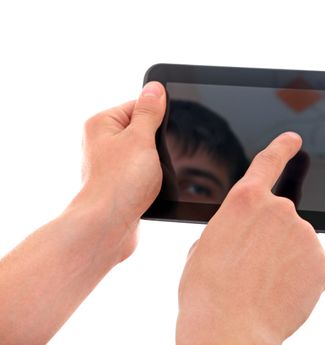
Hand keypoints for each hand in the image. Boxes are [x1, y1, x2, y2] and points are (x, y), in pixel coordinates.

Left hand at [72, 81, 165, 260]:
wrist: (107, 226)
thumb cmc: (120, 182)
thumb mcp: (141, 139)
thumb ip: (149, 112)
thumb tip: (155, 88)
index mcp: (103, 124)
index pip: (138, 105)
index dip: (158, 116)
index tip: (170, 128)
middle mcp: (103, 142)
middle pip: (144, 130)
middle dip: (159, 142)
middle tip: (160, 155)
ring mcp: (111, 164)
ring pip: (146, 154)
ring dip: (158, 162)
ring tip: (154, 174)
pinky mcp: (120, 184)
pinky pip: (143, 173)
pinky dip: (152, 178)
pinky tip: (152, 187)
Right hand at [176, 132, 324, 344]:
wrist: (229, 330)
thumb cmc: (207, 293)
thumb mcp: (204, 249)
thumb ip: (230, 228)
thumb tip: (243, 233)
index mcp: (245, 201)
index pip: (268, 163)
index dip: (281, 148)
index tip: (294, 139)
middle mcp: (279, 209)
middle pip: (280, 216)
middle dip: (269, 236)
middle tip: (251, 265)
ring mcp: (304, 234)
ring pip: (295, 241)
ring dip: (283, 257)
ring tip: (262, 283)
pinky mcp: (321, 261)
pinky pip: (309, 262)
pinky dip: (298, 275)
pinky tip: (279, 291)